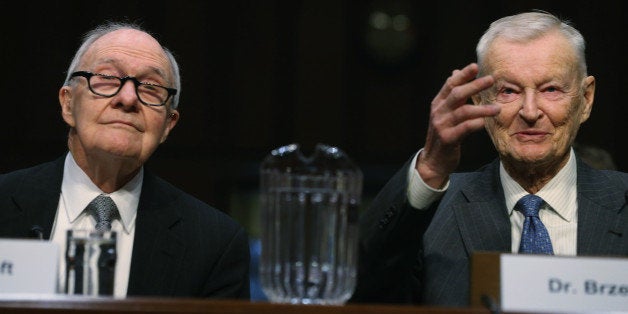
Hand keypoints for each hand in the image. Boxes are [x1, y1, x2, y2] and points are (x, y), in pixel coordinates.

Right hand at [417, 63, 499, 187]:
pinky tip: (486, 122)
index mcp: (438, 104)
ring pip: (463, 111)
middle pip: (457, 94)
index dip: (463, 75)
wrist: (433, 161)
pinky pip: (465, 128)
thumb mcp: (444, 113)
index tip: (475, 66)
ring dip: (482, 108)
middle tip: (491, 79)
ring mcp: (442, 125)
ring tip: (497, 108)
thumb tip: (455, 72)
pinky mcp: (448, 139)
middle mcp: (438, 112)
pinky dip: (477, 123)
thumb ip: (451, 95)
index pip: (450, 85)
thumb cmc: (444, 134)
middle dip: (474, 85)